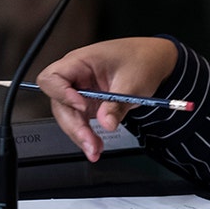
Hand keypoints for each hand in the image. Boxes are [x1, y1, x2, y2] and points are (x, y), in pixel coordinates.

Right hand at [36, 37, 177, 161]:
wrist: (156, 61)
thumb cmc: (143, 60)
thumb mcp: (133, 82)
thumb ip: (117, 103)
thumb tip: (106, 124)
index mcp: (81, 61)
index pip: (53, 77)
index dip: (61, 93)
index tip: (81, 106)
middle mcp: (76, 76)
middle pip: (59, 103)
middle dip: (74, 125)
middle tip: (90, 141)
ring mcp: (81, 91)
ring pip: (68, 116)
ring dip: (79, 134)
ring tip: (95, 149)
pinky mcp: (87, 103)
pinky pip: (79, 121)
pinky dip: (86, 134)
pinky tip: (95, 145)